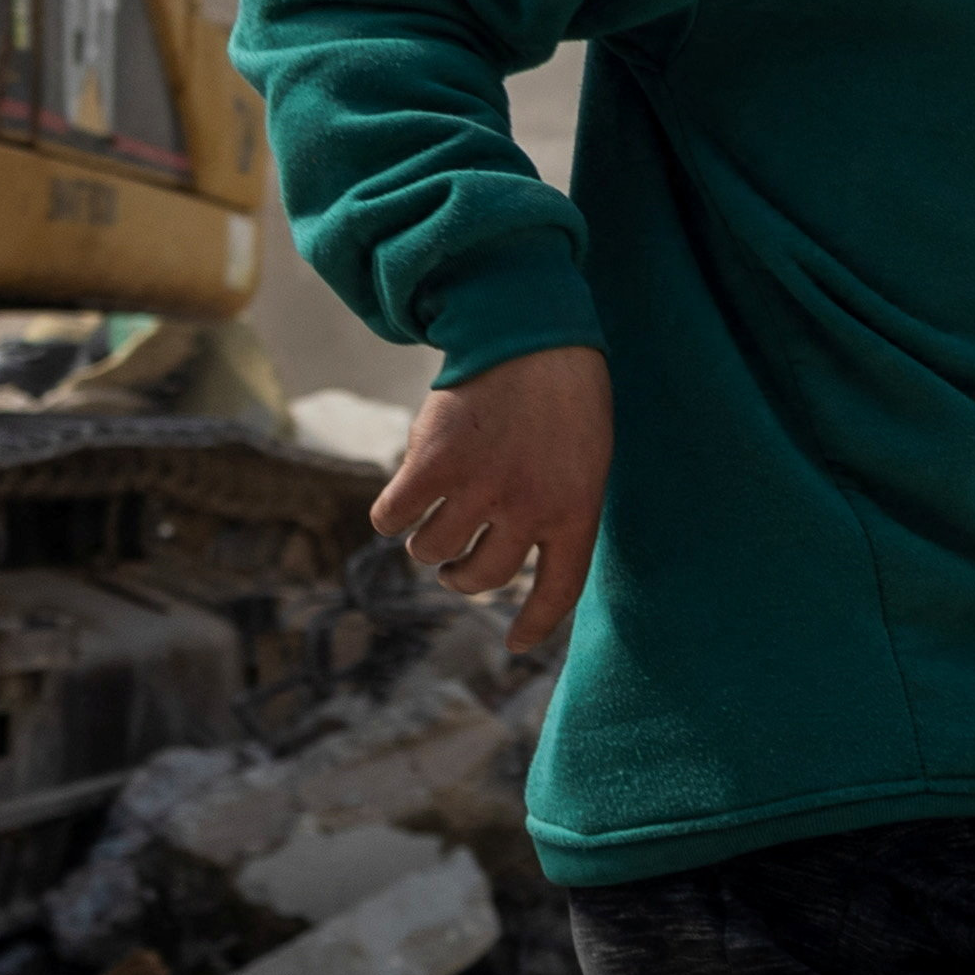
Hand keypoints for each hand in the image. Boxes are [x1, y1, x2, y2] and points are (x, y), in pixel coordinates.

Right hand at [371, 344, 609, 663]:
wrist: (528, 328)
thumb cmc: (561, 393)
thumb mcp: (585, 457)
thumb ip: (557, 507)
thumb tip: (513, 557)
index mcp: (575, 511)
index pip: (556, 590)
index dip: (533, 623)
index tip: (515, 645)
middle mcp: (528, 508)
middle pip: (481, 578)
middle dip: (462, 578)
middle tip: (455, 566)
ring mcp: (480, 487)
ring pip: (432, 550)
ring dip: (426, 542)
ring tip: (433, 517)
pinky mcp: (432, 462)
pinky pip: (393, 516)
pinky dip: (390, 515)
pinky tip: (398, 504)